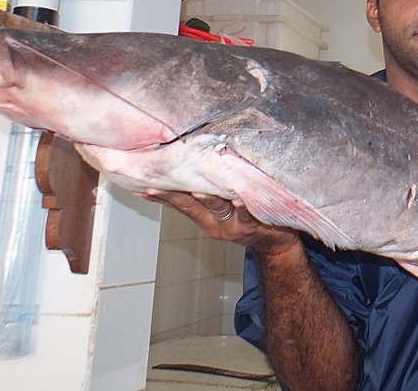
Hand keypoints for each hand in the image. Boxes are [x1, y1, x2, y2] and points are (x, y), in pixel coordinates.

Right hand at [144, 190, 301, 254]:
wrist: (277, 242)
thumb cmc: (246, 218)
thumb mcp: (222, 211)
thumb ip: (204, 197)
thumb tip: (183, 176)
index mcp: (206, 219)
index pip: (179, 204)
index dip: (161, 196)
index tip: (141, 184)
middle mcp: (216, 223)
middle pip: (192, 206)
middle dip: (174, 194)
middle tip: (156, 183)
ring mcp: (234, 224)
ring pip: (217, 208)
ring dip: (206, 198)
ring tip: (196, 189)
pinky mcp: (255, 224)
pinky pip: (248, 214)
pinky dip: (242, 206)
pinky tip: (238, 199)